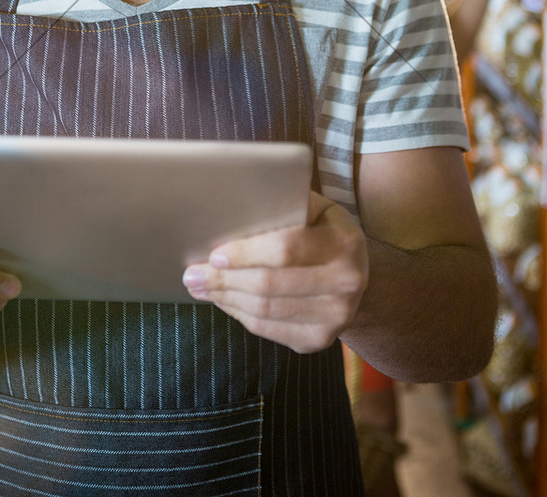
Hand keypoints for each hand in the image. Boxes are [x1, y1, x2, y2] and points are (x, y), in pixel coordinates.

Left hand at [181, 192, 367, 353]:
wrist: (354, 273)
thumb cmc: (322, 230)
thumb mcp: (313, 208)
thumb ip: (282, 206)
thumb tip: (230, 208)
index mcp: (344, 242)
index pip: (285, 250)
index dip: (246, 254)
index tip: (214, 254)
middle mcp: (346, 283)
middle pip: (269, 286)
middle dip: (223, 280)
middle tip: (191, 275)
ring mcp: (335, 317)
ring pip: (265, 311)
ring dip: (225, 299)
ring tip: (200, 287)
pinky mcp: (319, 340)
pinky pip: (268, 329)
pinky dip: (239, 314)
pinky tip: (224, 300)